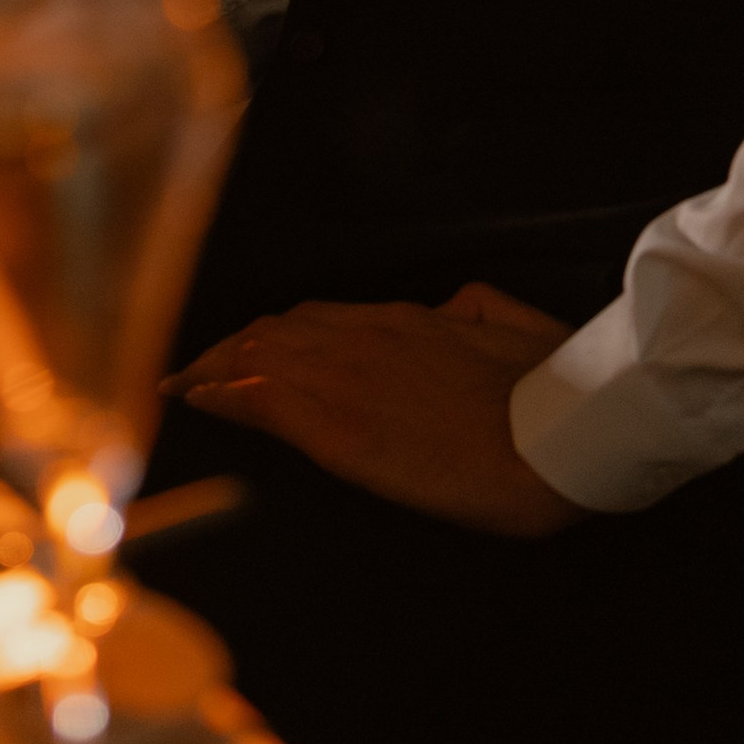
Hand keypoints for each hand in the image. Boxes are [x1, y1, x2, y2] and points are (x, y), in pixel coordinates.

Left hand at [166, 281, 583, 536]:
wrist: (560, 438)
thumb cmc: (552, 391)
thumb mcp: (514, 325)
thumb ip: (471, 310)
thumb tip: (448, 305)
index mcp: (403, 321)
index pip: (314, 319)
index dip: (272, 334)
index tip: (245, 348)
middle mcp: (362, 340)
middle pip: (273, 334)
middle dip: (229, 351)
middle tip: (196, 369)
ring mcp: (345, 381)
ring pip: (256, 359)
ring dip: (213, 368)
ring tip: (183, 383)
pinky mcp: (337, 429)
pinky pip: (260, 401)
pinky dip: (220, 395)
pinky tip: (194, 398)